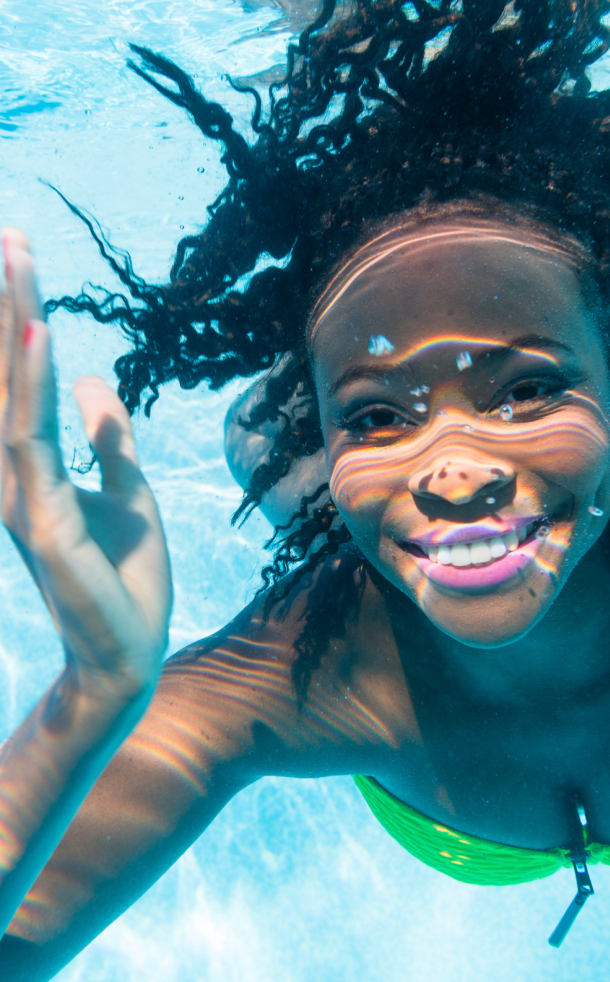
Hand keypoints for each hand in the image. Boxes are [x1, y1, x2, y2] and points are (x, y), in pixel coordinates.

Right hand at [1, 228, 171, 707]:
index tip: (14, 257)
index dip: (14, 319)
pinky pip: (37, 444)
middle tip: (6, 236)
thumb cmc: (125, 575)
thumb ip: (109, 439)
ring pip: (10, 395)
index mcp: (31, 465)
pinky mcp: (45, 522)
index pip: (16, 381)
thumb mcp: (128, 490)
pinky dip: (41, 388)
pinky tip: (45, 338)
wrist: (128, 649)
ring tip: (13, 258)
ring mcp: (23, 496)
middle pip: (5, 375)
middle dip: (5, 304)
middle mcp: (13, 473)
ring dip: (12, 325)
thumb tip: (96, 383)